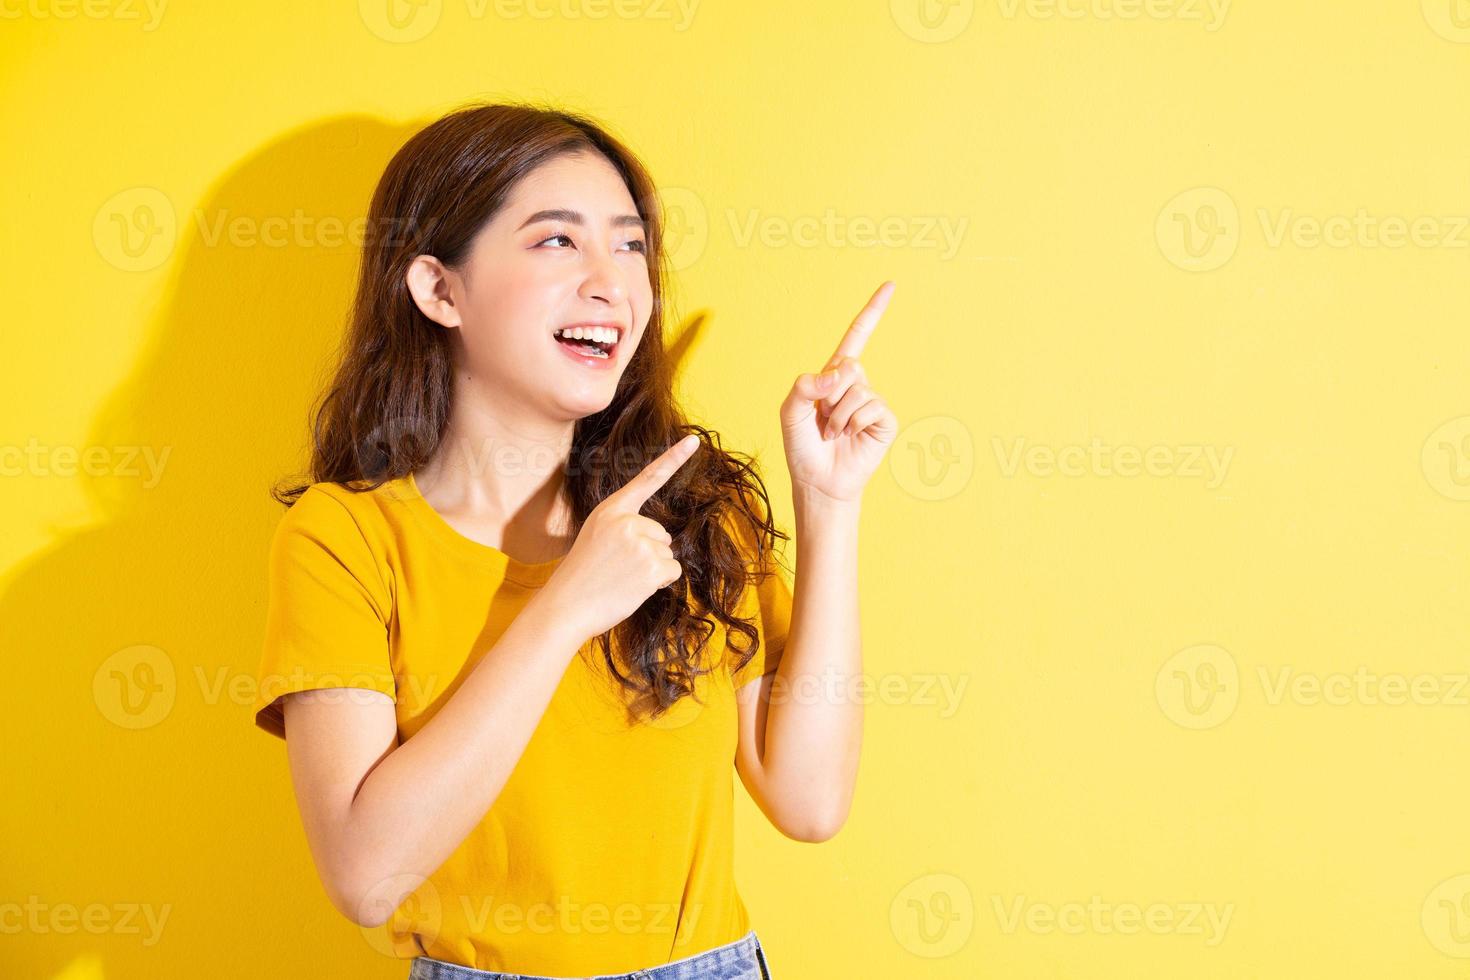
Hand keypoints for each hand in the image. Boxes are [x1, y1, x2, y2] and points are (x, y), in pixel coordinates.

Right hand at [541, 434, 700, 642]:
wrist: (566, 607)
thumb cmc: (581, 576)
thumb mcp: (595, 536)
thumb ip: (623, 527)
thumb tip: (660, 539)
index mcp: (611, 509)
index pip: (647, 479)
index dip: (673, 459)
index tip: (694, 442)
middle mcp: (627, 521)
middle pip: (661, 533)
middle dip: (648, 553)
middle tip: (617, 568)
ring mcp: (640, 543)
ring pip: (667, 554)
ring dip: (652, 570)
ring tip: (621, 579)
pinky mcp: (652, 567)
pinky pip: (672, 571)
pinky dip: (659, 583)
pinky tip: (633, 588)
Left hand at [780, 281, 898, 504]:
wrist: (817, 482)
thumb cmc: (802, 447)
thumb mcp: (789, 412)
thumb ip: (805, 386)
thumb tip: (838, 374)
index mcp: (834, 376)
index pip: (856, 337)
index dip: (872, 312)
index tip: (890, 286)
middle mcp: (856, 385)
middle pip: (850, 366)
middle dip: (829, 395)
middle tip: (823, 419)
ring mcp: (872, 402)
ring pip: (857, 390)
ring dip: (837, 417)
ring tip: (833, 434)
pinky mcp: (885, 421)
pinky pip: (871, 407)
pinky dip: (853, 424)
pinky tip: (850, 438)